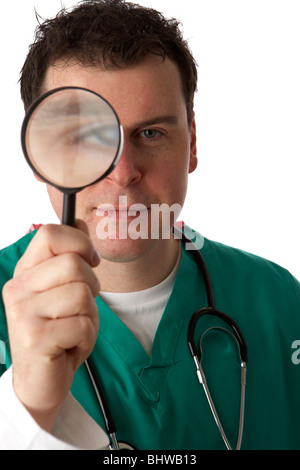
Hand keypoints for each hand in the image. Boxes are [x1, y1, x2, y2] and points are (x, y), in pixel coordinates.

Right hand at [2, 221, 99, 431]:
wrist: (41, 380)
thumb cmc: (57, 331)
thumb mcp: (62, 289)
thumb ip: (69, 256)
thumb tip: (79, 222)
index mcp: (25, 272)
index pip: (51, 234)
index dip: (80, 243)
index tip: (91, 261)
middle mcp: (18, 289)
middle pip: (75, 265)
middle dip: (92, 288)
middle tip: (80, 309)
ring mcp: (24, 313)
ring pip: (83, 294)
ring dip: (90, 317)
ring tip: (74, 329)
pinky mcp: (36, 338)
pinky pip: (83, 325)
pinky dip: (87, 338)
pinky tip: (71, 346)